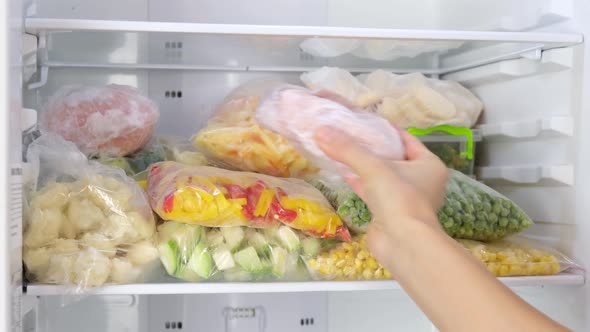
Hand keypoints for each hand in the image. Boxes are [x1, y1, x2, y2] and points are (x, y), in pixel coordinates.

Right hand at [315, 126, 447, 262]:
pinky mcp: (389, 213)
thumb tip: (321, 131)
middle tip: (350, 133)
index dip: (385, 129)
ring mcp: (405, 198)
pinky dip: (359, 182)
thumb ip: (348, 149)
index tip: (365, 120)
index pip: (406, 139)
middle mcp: (421, 180)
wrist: (402, 244)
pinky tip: (342, 172)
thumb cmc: (399, 199)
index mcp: (429, 165)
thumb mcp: (373, 167)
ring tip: (342, 149)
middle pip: (393, 157)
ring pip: (381, 175)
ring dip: (363, 165)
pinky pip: (373, 191)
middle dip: (372, 147)